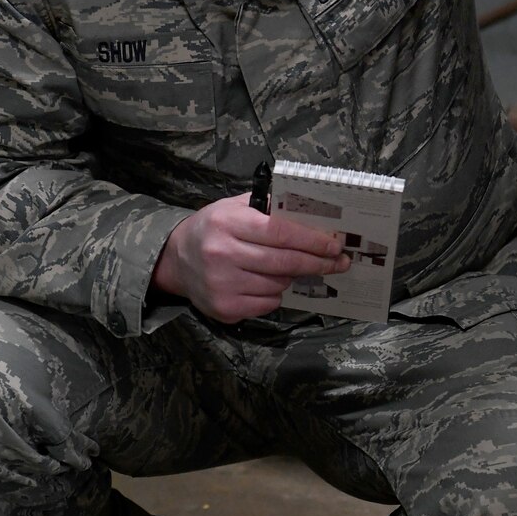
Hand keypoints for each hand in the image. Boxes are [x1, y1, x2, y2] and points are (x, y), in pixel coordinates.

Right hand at [153, 194, 351, 323]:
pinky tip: (264, 282)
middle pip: (284, 262)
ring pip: (278, 284)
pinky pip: (267, 303)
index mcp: (228, 223)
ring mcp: (222, 284)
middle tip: (339, 263)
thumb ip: (268, 207)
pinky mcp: (224, 308)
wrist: (177, 260)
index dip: (312, 240)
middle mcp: (222, 254)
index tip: (335, 245)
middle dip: (317, 263)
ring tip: (285, 268)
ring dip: (290, 277)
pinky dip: (274, 293)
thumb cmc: (214, 229)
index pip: (280, 232)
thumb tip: (313, 215)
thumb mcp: (235, 207)